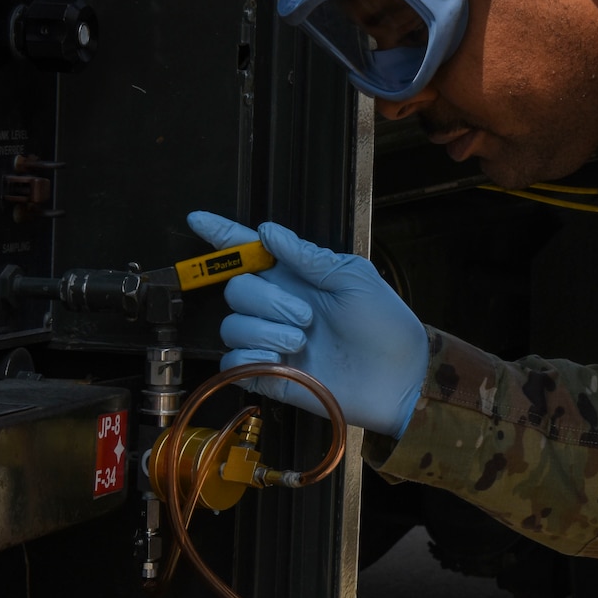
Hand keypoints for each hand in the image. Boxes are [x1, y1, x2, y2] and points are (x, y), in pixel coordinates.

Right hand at [187, 211, 428, 436]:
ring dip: (264, 332)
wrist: (399, 377)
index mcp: (297, 278)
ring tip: (301, 342)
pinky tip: (280, 361)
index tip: (198, 219)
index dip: (222, 234)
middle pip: (235, 289)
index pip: (250, 251)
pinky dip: (251, 358)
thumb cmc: (385, 325)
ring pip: (231, 325)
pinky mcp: (268, 374)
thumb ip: (308, 257)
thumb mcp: (353, 279)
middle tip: (306, 317)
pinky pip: (233, 360)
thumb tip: (267, 232)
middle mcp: (278, 307)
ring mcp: (271, 341)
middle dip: (266, 300)